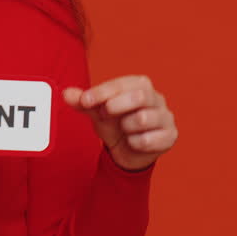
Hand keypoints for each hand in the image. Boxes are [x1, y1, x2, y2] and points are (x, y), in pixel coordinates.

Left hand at [63, 75, 177, 170]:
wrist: (127, 152)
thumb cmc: (115, 125)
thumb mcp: (97, 113)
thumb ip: (83, 102)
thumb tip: (66, 93)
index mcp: (140, 85)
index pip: (123, 83)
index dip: (102, 91)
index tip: (85, 100)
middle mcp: (157, 98)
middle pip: (140, 96)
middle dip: (116, 106)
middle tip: (104, 115)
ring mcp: (166, 117)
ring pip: (143, 119)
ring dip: (125, 127)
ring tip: (124, 130)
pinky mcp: (171, 136)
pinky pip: (148, 140)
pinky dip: (135, 143)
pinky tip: (133, 142)